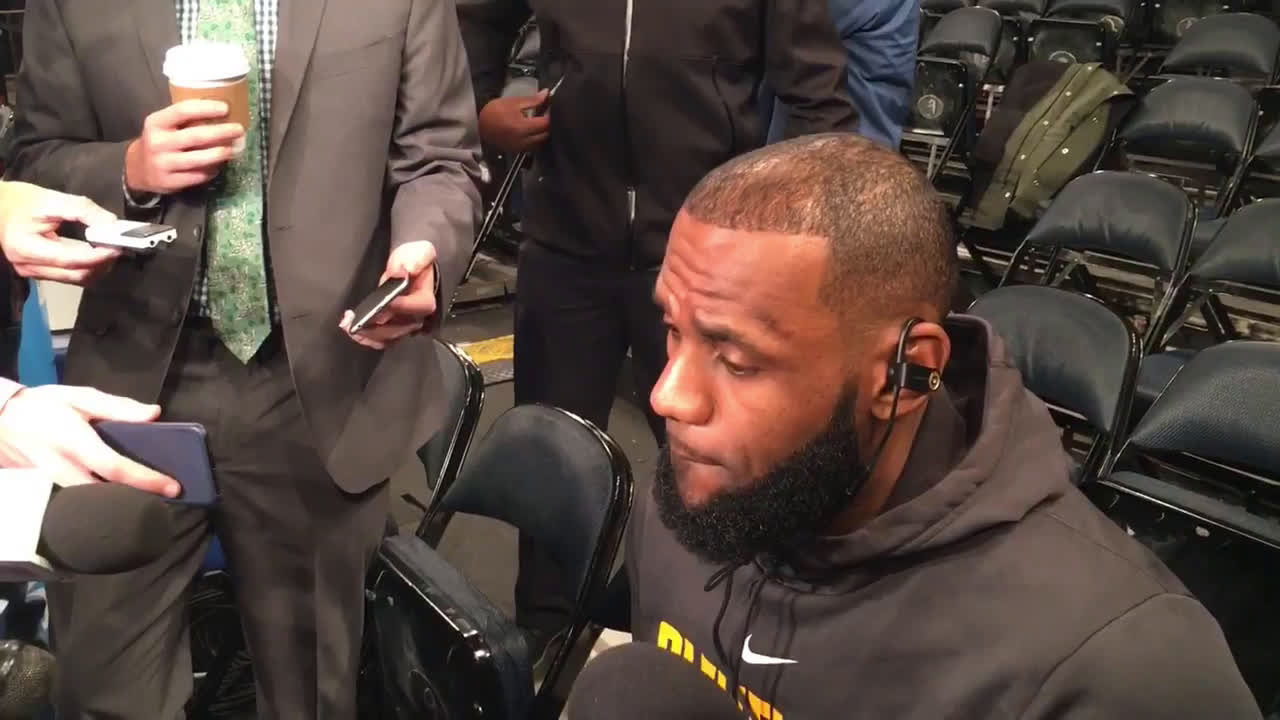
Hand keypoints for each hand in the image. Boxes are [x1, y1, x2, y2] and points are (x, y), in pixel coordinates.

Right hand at [0, 181, 121, 284]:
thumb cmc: (18, 201)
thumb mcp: (50, 199)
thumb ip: (82, 209)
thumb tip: (111, 223)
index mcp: (26, 248)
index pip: (70, 259)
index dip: (98, 255)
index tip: (118, 245)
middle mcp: (29, 266)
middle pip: (76, 275)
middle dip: (102, 263)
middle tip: (118, 245)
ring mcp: (33, 272)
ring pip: (76, 279)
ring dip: (97, 267)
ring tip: (109, 248)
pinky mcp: (40, 272)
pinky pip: (70, 276)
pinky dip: (87, 266)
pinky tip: (96, 253)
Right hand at [0, 385, 178, 496]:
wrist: (0, 418)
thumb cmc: (43, 405)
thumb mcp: (80, 398)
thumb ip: (118, 407)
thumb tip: (153, 414)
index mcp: (76, 442)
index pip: (116, 468)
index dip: (146, 480)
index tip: (173, 487)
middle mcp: (64, 468)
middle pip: (106, 495)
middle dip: (137, 499)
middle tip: (166, 496)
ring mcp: (54, 482)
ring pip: (92, 502)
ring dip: (121, 502)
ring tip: (150, 496)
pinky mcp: (49, 487)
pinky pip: (81, 499)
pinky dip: (103, 499)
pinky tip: (121, 494)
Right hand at [125, 99, 244, 194]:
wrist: (137, 168)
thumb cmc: (160, 141)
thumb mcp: (163, 125)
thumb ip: (185, 120)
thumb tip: (222, 112)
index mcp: (156, 123)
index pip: (183, 111)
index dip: (206, 108)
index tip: (226, 108)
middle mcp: (158, 143)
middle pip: (196, 136)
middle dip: (222, 132)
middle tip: (239, 129)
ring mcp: (163, 164)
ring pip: (199, 159)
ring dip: (221, 153)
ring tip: (235, 149)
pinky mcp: (170, 182)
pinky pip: (198, 176)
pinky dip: (212, 170)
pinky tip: (219, 165)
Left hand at [339, 241, 438, 350]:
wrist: (408, 267)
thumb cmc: (413, 260)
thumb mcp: (419, 251)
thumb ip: (416, 258)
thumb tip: (405, 270)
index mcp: (425, 299)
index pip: (416, 307)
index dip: (400, 307)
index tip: (382, 305)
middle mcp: (417, 318)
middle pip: (399, 329)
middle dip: (375, 326)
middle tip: (355, 320)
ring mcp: (404, 327)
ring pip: (388, 338)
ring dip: (367, 335)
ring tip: (349, 325)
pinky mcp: (393, 330)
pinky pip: (381, 341)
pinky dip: (366, 339)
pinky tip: (351, 330)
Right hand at [478, 91, 550, 154]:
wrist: (478, 126)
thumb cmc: (494, 112)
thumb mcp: (514, 102)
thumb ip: (532, 100)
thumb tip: (546, 94)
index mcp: (523, 127)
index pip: (546, 123)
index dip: (550, 114)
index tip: (549, 107)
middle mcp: (524, 140)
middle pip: (546, 134)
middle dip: (548, 124)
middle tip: (545, 113)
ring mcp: (521, 148)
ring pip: (541, 141)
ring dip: (543, 132)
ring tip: (539, 121)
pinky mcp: (518, 151)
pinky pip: (533, 146)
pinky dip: (536, 138)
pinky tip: (532, 130)